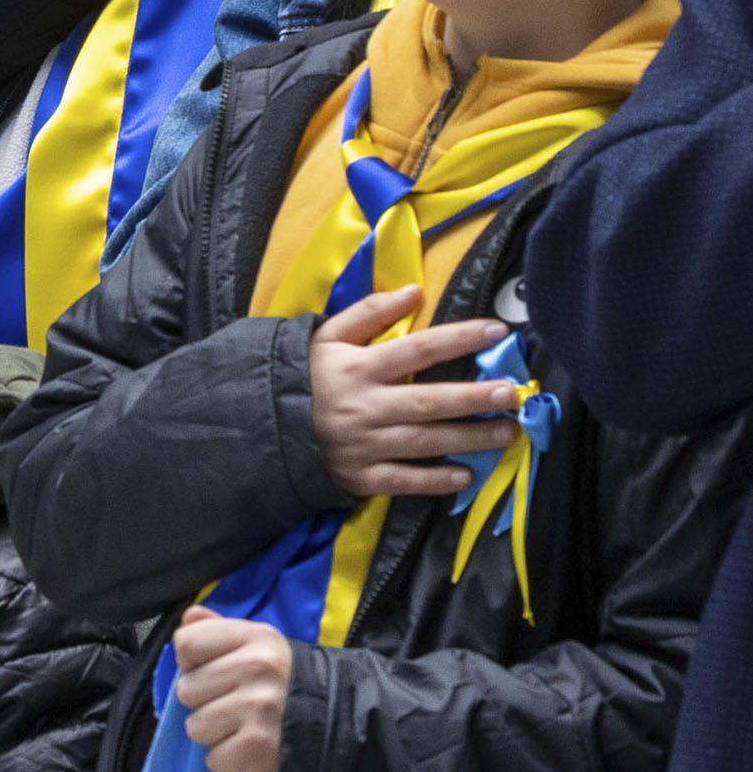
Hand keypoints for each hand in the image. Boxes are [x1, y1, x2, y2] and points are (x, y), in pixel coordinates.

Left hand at [171, 608, 293, 771]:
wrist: (344, 728)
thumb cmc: (290, 685)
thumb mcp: (263, 646)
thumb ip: (221, 630)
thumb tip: (189, 619)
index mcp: (256, 637)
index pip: (187, 643)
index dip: (193, 663)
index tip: (215, 673)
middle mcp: (257, 667)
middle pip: (186, 689)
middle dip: (206, 703)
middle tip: (238, 707)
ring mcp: (258, 707)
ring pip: (196, 727)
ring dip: (217, 735)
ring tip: (245, 729)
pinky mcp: (259, 746)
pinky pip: (214, 759)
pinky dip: (230, 762)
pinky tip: (252, 751)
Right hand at [309, 286, 517, 498]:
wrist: (260, 423)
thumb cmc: (302, 375)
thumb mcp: (325, 336)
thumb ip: (368, 312)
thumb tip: (414, 291)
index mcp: (358, 367)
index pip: (418, 348)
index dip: (460, 338)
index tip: (497, 331)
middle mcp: (365, 405)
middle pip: (430, 400)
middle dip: (475, 397)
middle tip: (511, 394)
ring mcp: (365, 444)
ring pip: (426, 441)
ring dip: (470, 438)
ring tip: (506, 433)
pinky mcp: (361, 476)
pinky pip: (405, 480)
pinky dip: (436, 480)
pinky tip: (465, 475)